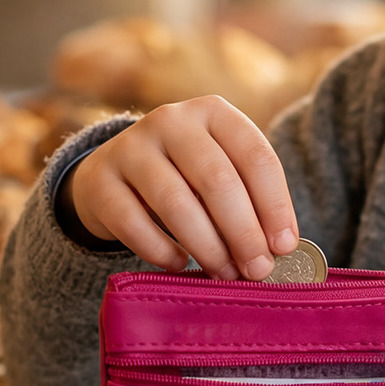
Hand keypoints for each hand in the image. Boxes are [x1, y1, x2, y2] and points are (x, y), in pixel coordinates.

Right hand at [68, 96, 299, 280]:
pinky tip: (180, 264)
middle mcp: (171, 120)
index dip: (275, 205)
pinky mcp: (100, 180)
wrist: (112, 173)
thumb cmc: (184, 177)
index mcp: (213, 112)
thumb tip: (278, 249)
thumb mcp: (218, 170)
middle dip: (244, 233)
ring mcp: (130, 147)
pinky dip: (162, 251)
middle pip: (217, 181)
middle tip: (257, 270)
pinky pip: (134, 224)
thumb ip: (248, 199)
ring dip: (208, 247)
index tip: (283, 246)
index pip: (256, 156)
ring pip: (176, 204)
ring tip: (225, 273)